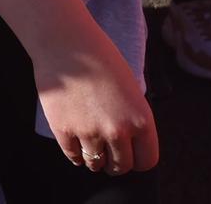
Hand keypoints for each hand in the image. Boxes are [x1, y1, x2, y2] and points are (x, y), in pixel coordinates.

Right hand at [34, 27, 159, 176]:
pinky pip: (72, 155)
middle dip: (115, 163)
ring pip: (95, 164)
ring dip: (94, 160)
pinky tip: (76, 145)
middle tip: (109, 155)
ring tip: (91, 149)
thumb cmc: (100, 58)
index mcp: (140, 120)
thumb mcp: (131, 89)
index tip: (130, 156)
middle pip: (121, 166)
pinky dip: (75, 154)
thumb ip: (132, 118)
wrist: (66, 43)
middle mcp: (117, 130)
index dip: (137, 160)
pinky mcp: (63, 129)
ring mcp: (89, 131)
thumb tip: (127, 139)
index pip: (146, 161)